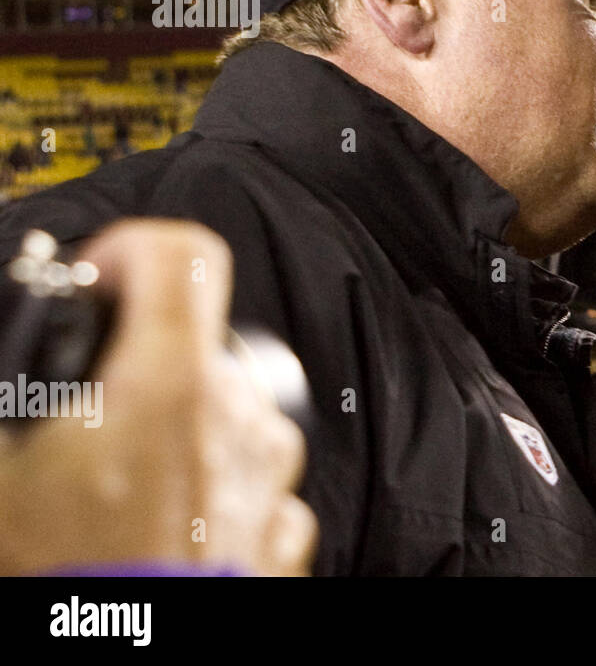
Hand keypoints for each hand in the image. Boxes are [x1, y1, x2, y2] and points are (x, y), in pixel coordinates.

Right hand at [0, 219, 316, 575]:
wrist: (135, 655)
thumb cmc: (61, 580)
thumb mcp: (3, 470)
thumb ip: (17, 393)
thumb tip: (11, 364)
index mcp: (168, 388)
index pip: (183, 256)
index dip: (133, 252)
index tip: (102, 281)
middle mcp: (237, 421)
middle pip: (200, 346)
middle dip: (144, 369)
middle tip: (88, 421)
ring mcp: (269, 477)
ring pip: (228, 418)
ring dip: (180, 436)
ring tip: (118, 490)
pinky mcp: (286, 529)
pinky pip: (250, 481)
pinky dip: (211, 491)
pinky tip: (161, 527)